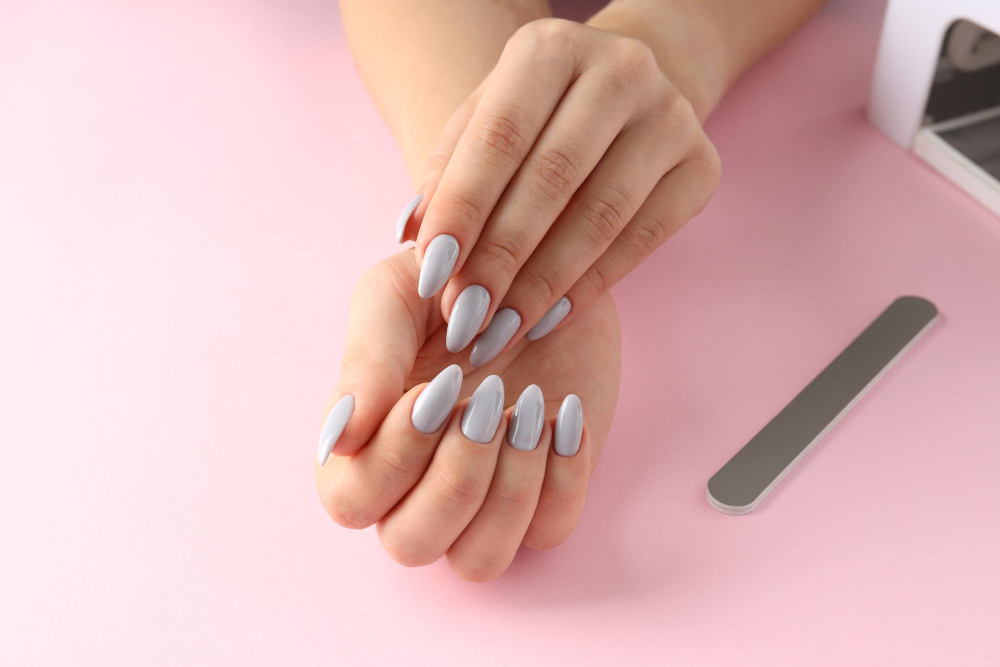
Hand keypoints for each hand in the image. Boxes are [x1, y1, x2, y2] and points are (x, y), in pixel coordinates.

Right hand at [315, 250, 620, 580]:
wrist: (543, 264)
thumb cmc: (455, 280)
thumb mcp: (397, 296)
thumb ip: (365, 360)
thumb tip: (338, 439)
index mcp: (366, 444)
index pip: (351, 499)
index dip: (395, 453)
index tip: (439, 383)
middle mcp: (418, 486)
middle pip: (411, 543)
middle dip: (456, 476)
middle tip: (490, 398)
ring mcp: (485, 496)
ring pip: (479, 559)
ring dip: (509, 488)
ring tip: (528, 410)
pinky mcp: (547, 493)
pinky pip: (549, 533)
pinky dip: (563, 478)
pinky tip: (565, 415)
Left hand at [397, 18, 718, 365]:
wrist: (630, 91)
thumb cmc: (538, 115)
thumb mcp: (483, 122)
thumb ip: (447, 172)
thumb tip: (413, 237)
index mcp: (551, 47)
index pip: (499, 136)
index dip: (463, 210)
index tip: (432, 274)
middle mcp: (621, 69)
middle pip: (552, 179)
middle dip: (500, 258)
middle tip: (463, 316)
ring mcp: (671, 117)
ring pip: (600, 216)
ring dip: (543, 284)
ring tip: (499, 330)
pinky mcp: (701, 166)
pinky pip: (641, 240)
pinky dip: (590, 286)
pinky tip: (548, 318)